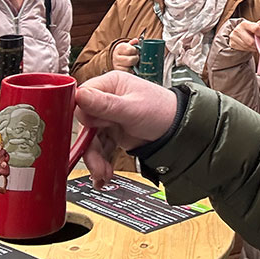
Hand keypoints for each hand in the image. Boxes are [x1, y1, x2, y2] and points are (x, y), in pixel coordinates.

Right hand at [75, 71, 179, 185]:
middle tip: (95, 163)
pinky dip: (101, 161)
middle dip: (89, 146)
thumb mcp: (131, 109)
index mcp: (111, 84)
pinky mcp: (114, 132)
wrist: (180, 132)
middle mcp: (107, 99)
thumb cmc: (162, 112)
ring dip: (95, 159)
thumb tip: (79, 95)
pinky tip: (104, 174)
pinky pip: (100, 147)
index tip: (83, 133)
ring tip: (103, 174)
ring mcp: (110, 117)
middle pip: (86, 123)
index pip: (82, 97)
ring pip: (91, 138)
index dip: (81, 116)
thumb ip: (104, 105)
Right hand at [112, 38, 139, 70]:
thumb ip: (133, 42)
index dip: (135, 51)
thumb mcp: (127, 45)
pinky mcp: (117, 70)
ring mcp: (116, 64)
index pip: (130, 50)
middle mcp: (116, 56)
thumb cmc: (124, 51)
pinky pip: (126, 71)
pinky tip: (130, 67)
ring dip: (133, 65)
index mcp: (119, 48)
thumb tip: (136, 40)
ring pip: (129, 67)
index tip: (136, 51)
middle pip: (130, 60)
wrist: (115, 58)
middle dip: (136, 59)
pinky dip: (130, 70)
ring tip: (133, 62)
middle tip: (136, 57)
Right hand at [227, 19, 259, 53]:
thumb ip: (259, 27)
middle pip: (251, 42)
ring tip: (257, 46)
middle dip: (258, 44)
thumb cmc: (248, 29)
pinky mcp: (232, 44)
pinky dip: (249, 49)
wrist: (236, 32)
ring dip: (254, 48)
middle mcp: (238, 30)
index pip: (256, 29)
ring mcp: (233, 37)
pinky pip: (243, 49)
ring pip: (247, 47)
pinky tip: (251, 47)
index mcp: (244, 23)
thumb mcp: (252, 25)